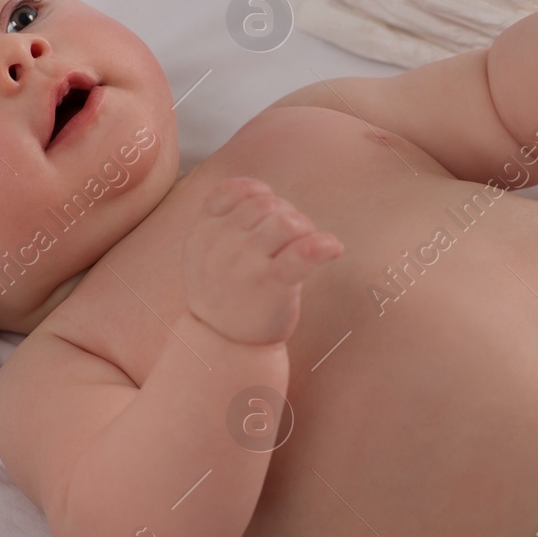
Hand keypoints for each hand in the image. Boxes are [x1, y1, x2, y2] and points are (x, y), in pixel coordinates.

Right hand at [182, 177, 342, 345]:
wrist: (222, 346)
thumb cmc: (225, 295)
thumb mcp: (206, 256)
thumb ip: (224, 223)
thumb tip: (260, 192)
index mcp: (204, 232)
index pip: (232, 190)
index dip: (258, 194)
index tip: (271, 212)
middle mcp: (220, 244)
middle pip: (266, 204)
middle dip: (288, 214)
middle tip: (296, 239)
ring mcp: (244, 264)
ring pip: (285, 220)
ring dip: (305, 227)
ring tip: (309, 246)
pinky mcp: (271, 284)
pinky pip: (301, 253)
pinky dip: (322, 245)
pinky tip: (333, 249)